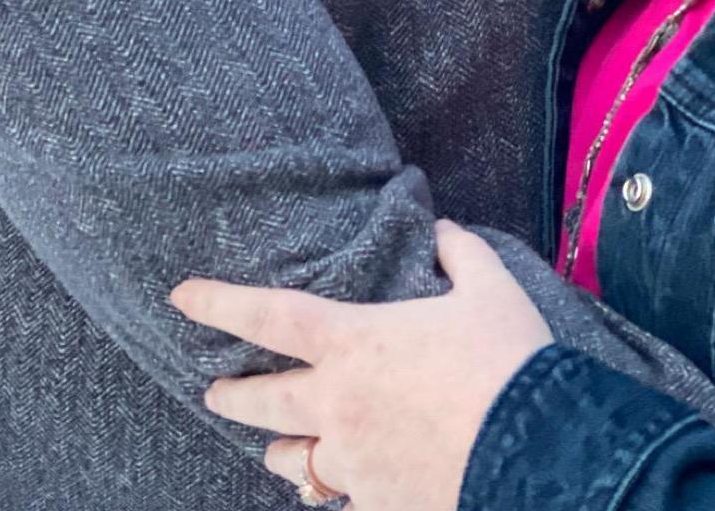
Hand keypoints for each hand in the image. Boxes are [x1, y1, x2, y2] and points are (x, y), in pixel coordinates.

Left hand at [172, 220, 553, 510]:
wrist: (534, 451)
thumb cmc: (507, 361)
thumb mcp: (489, 290)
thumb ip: (460, 253)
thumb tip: (444, 230)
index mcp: (356, 343)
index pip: (270, 316)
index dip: (220, 303)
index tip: (180, 297)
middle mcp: (338, 405)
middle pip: (262, 401)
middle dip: (231, 395)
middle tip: (213, 392)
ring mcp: (352, 463)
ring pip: (291, 462)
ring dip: (281, 450)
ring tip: (281, 449)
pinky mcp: (374, 505)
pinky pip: (339, 500)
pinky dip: (338, 491)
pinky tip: (344, 488)